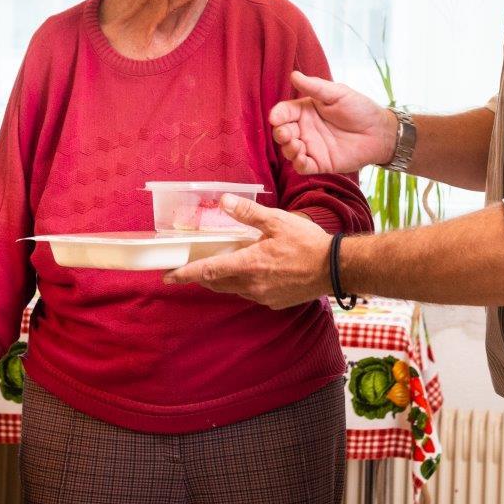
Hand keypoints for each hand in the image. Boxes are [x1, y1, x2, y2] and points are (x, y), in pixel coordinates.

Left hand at [163, 194, 332, 308]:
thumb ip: (248, 213)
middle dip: (202, 276)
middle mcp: (252, 285)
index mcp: (248, 265)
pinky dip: (245, 283)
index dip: (185, 274)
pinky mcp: (275, 302)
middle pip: (217, 283)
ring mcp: (264, 297)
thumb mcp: (277, 221)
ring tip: (224, 264)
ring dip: (225, 279)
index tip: (167, 277)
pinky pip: (252, 293)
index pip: (208, 271)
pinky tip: (254, 271)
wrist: (336, 269)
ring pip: (234, 289)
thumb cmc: (308, 243)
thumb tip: (224, 201)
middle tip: (191, 268)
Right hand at [269, 71, 396, 173]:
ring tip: (296, 145)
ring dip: (288, 149)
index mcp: (306, 110)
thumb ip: (315, 87)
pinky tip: (302, 158)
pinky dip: (298, 164)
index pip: (285, 112)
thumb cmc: (360, 109)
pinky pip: (302, 167)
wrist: (380, 132)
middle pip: (283, 132)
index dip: (278, 115)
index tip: (275, 118)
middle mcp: (305, 129)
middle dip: (280, 133)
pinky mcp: (320, 163)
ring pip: (289, 150)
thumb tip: (294, 75)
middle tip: (286, 134)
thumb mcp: (338, 93)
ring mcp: (312, 147)